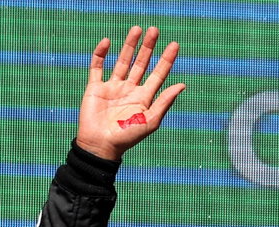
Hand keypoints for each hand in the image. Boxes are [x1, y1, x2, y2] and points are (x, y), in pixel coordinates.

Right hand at [75, 26, 185, 161]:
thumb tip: (182, 85)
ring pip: (122, 61)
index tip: (175, 45)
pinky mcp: (95, 87)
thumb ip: (165, 101)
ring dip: (129, 45)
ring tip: (137, 29)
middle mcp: (130, 90)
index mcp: (145, 98)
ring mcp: (113, 87)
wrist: (101, 145)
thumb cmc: (128, 136)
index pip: (158, 74)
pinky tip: (107, 42)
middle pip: (141, 63)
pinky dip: (101, 54)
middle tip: (155, 30)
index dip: (167, 60)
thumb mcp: (151, 120)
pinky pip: (97, 66)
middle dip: (148, 47)